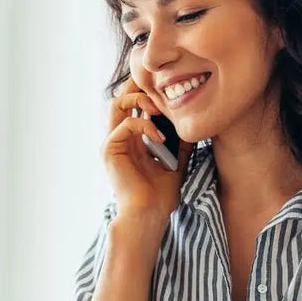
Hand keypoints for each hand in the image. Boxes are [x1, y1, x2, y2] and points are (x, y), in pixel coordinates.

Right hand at [103, 78, 193, 217]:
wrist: (150, 214)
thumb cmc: (161, 194)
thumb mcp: (176, 160)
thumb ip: (179, 140)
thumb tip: (192, 122)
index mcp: (132, 139)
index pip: (133, 103)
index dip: (146, 90)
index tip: (168, 87)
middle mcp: (119, 137)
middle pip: (121, 96)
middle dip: (139, 86)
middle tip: (160, 88)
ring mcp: (112, 142)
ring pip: (116, 103)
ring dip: (139, 99)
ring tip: (159, 108)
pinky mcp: (110, 149)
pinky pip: (125, 124)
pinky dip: (144, 124)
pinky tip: (160, 137)